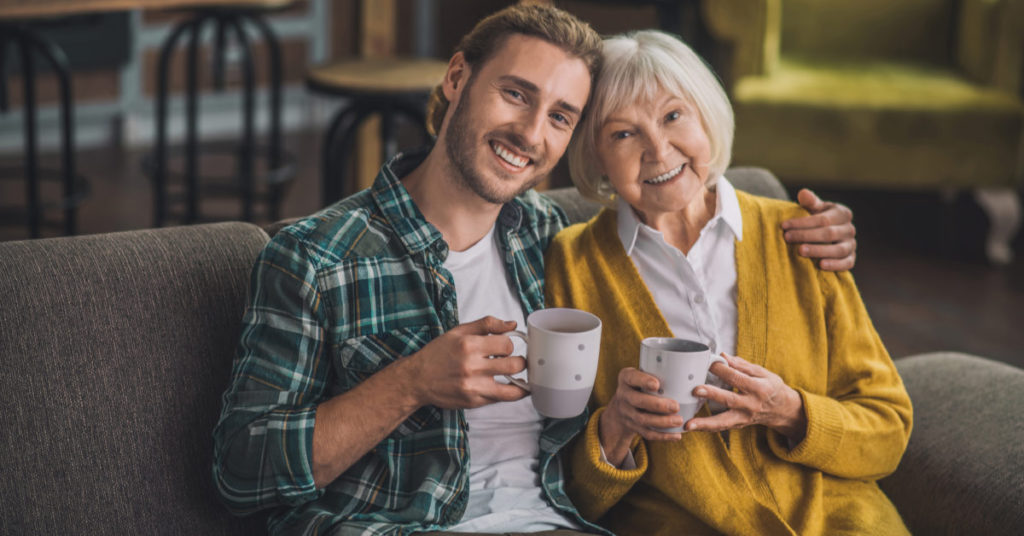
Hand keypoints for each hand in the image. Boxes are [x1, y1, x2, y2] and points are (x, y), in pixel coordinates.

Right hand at [405, 316, 528, 409]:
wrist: (417, 379)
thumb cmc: (438, 354)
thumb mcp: (458, 331)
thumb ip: (487, 325)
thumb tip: (512, 325)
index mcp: (469, 345)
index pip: (507, 344)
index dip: (509, 345)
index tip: (505, 347)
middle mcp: (472, 366)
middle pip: (514, 365)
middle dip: (519, 362)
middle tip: (515, 361)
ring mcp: (473, 386)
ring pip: (513, 388)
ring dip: (521, 382)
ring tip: (518, 377)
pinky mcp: (473, 401)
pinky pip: (501, 399)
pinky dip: (510, 394)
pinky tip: (511, 388)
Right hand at [599, 367, 683, 465]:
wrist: (622, 406)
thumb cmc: (641, 384)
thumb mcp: (641, 374)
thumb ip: (658, 371)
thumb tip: (691, 368)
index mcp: (626, 378)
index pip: (631, 378)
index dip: (643, 381)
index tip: (657, 384)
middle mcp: (623, 395)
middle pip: (637, 401)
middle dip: (657, 405)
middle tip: (676, 406)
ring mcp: (627, 413)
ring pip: (642, 419)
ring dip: (662, 422)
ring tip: (679, 420)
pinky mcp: (633, 427)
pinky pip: (647, 433)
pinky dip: (662, 436)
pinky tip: (676, 435)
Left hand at [685, 354, 806, 442]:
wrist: (783, 410)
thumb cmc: (771, 387)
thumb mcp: (763, 373)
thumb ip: (742, 365)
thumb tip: (723, 356)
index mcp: (759, 388)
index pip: (737, 378)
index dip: (722, 370)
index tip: (708, 363)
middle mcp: (752, 404)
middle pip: (730, 400)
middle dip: (712, 395)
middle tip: (696, 390)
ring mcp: (745, 417)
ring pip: (724, 421)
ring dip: (705, 423)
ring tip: (689, 424)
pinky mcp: (739, 425)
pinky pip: (721, 428)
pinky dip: (707, 428)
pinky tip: (692, 427)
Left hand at [782, 188, 856, 270]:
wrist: (826, 234)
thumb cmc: (817, 219)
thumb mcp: (814, 209)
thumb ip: (810, 202)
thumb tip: (803, 193)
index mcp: (842, 214)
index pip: (822, 219)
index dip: (802, 223)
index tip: (784, 226)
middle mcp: (849, 229)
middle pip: (829, 234)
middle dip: (806, 235)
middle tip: (787, 238)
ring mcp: (851, 244)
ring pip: (838, 249)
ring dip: (818, 250)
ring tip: (800, 251)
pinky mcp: (851, 258)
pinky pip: (847, 263)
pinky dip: (835, 265)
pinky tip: (821, 265)